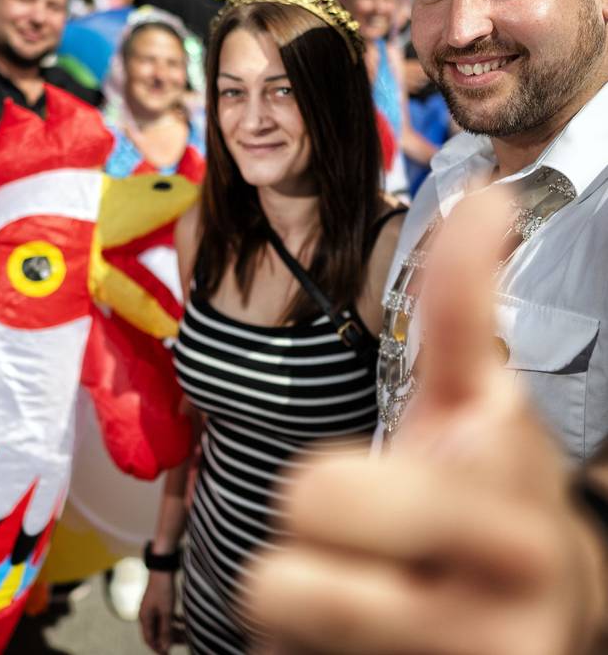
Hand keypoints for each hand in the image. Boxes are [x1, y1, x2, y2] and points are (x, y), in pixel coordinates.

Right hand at [139, 569, 176, 653]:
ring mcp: (152, 607)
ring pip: (162, 624)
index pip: (149, 639)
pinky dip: (173, 620)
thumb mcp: (166, 612)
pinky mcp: (158, 601)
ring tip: (186, 633)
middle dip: (169, 639)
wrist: (163, 566)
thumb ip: (165, 631)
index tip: (169, 654)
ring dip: (173, 630)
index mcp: (144, 617)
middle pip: (156, 632)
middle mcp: (146, 613)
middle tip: (183, 642)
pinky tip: (183, 621)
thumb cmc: (163, 588)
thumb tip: (164, 649)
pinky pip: (165, 616)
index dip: (158, 648)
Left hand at [244, 191, 606, 654]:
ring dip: (293, 588)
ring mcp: (480, 648)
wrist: (537, 623)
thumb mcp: (473, 409)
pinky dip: (296, 650)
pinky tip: (359, 644)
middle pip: (312, 491)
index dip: (455, 288)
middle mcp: (515, 556)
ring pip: (277, 588)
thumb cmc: (482, 502)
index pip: (465, 356)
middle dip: (311, 501)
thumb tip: (484, 203)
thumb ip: (461, 314)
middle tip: (351, 519)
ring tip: (359, 588)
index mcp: (507, 453)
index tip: (472, 211)